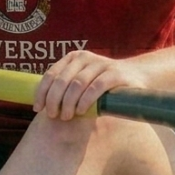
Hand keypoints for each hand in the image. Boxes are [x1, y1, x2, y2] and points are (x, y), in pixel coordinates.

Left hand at [34, 49, 148, 119]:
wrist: (137, 75)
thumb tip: (43, 107)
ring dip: (68, 103)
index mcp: (73, 58)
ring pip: (77, 84)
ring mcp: (101, 64)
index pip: (51, 74)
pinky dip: (86, 101)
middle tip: (54, 116)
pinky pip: (96, 87)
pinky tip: (82, 112)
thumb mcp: (83, 81)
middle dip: (54, 100)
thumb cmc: (104, 84)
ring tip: (67, 116)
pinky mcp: (115, 73)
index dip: (42, 92)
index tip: (38, 108)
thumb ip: (67, 88)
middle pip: (61, 80)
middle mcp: (85, 58)